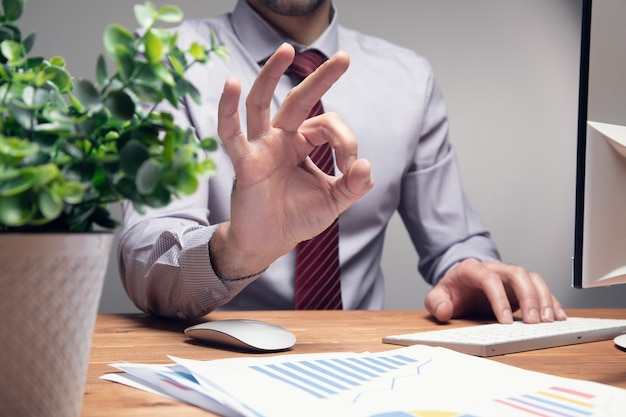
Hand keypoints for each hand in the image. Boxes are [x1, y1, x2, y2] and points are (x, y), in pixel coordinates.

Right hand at [210, 43, 373, 278]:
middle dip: (321, 79)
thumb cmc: (297, 218)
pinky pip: (232, 134)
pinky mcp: (245, 162)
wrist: (269, 242)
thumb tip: (366, 166)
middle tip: (343, 58)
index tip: (351, 169)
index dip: (346, 142)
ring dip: (272, 75)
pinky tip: (231, 84)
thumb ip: (353, 185)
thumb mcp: (333, 201)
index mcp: (303, 143)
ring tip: (285, 49)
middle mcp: (281, 138)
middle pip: (299, 100)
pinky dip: (228, 109)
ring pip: (262, 104)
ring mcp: (260, 147)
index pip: (328, 125)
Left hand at [424, 258, 567, 323]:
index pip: (489, 278)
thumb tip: (443, 311)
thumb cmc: (451, 291)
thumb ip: (436, 303)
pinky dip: (551, 301)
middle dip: (528, 297)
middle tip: (533, 321)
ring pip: (532, 278)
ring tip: (548, 321)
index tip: (504, 320)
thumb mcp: (437, 297)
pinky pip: (540, 288)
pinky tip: (557, 316)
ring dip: (543, 298)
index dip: (498, 298)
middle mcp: (495, 269)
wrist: (459, 283)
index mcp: (472, 270)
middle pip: (517, 273)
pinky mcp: (520, 286)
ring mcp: (509, 276)